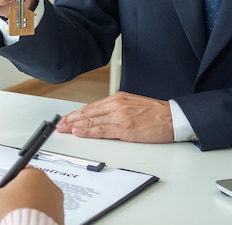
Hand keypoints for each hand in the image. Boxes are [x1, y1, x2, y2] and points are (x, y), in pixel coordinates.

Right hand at [0, 166, 63, 224]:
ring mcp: (56, 206)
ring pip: (27, 208)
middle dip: (2, 206)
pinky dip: (24, 223)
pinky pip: (37, 219)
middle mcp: (49, 188)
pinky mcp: (57, 221)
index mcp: (34, 176)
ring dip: (10, 215)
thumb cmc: (12, 217)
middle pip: (19, 194)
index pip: (12, 175)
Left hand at [56, 92, 173, 142]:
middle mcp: (116, 105)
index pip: (91, 107)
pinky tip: (78, 132)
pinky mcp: (125, 128)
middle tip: (59, 124)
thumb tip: (100, 117)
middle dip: (71, 119)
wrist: (173, 117)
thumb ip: (115, 109)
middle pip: (88, 113)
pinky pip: (102, 131)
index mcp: (117, 99)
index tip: (66, 118)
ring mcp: (119, 116)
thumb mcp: (131, 104)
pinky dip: (88, 132)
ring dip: (75, 126)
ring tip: (63, 129)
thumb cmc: (155, 113)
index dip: (76, 114)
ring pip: (92, 121)